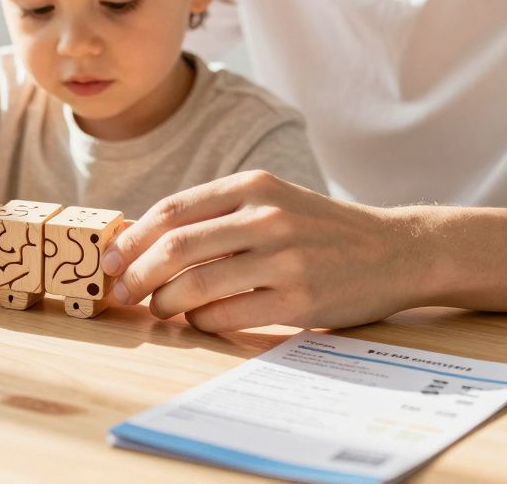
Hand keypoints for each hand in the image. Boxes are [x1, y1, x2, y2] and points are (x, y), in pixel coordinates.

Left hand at [102, 171, 430, 332]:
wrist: (396, 250)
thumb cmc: (319, 229)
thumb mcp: (271, 201)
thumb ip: (217, 215)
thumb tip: (140, 241)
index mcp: (253, 185)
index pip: (172, 210)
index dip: (131, 239)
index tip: (109, 261)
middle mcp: (267, 217)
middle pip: (176, 246)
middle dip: (137, 274)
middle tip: (123, 292)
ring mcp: (285, 259)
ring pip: (197, 284)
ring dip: (166, 302)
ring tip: (160, 309)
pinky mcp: (300, 299)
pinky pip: (229, 314)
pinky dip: (202, 321)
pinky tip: (199, 320)